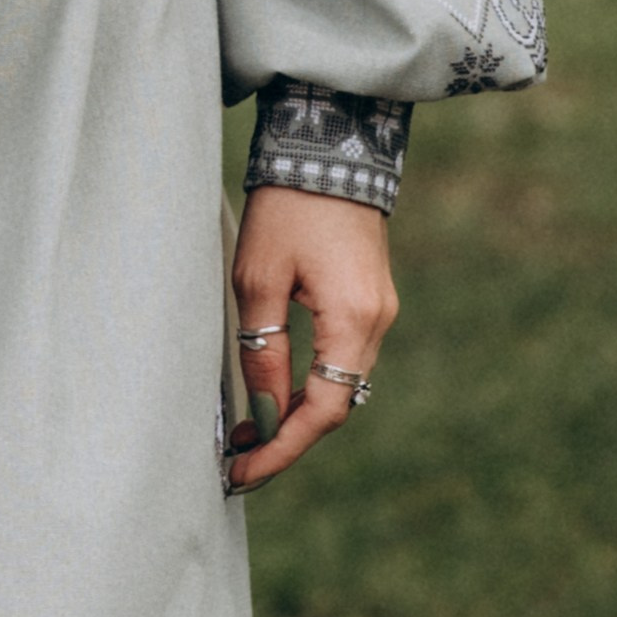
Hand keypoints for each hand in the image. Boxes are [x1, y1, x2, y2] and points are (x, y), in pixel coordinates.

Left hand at [226, 187, 397, 491]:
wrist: (327, 145)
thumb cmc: (286, 206)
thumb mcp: (259, 277)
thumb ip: (263, 351)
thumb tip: (262, 416)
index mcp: (353, 321)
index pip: (322, 412)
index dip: (281, 448)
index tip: (240, 471)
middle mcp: (377, 323)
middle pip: (335, 405)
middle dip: (287, 438)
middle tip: (238, 459)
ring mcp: (378, 310)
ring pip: (340, 384)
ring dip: (298, 412)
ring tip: (250, 431)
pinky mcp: (369, 296)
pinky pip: (343, 357)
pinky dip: (311, 381)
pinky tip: (277, 389)